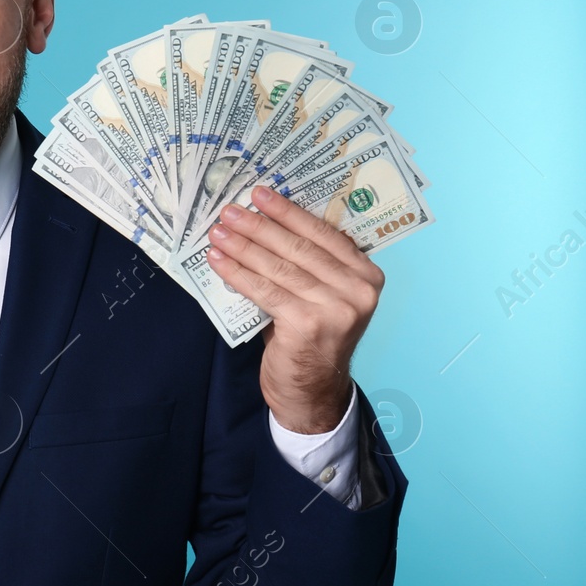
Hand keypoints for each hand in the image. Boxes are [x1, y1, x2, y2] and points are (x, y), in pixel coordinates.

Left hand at [206, 185, 383, 433]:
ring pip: (279, 267)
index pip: (323, 233)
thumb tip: (263, 221)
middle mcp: (359, 290)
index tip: (260, 194)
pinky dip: (238, 273)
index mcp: (367, 274)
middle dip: (259, 226)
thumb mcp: (319, 295)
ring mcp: (337, 308)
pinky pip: (265, 291)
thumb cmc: (310, 337)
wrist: (311, 391)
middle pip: (299, 248)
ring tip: (218, 232)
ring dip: (243, 246)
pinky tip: (218, 261)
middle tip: (229, 210)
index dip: (289, 212)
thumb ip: (307, 264)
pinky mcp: (310, 324)